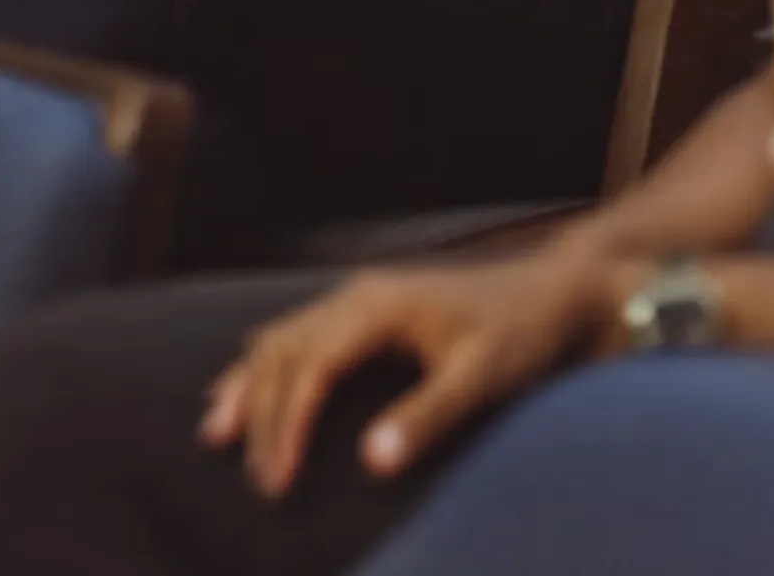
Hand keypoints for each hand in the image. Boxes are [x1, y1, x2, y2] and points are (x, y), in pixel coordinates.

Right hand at [199, 253, 617, 497]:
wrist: (556, 292)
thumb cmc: (521, 334)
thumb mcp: (482, 377)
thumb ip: (427, 417)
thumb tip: (371, 462)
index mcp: (380, 304)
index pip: (310, 364)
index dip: (287, 425)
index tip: (278, 481)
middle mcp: (362, 292)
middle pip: (286, 349)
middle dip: (263, 414)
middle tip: (261, 482)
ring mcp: (366, 295)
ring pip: (285, 333)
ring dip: (252, 381)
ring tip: (218, 431)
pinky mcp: (374, 306)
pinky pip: (302, 329)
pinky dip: (267, 360)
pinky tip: (246, 382)